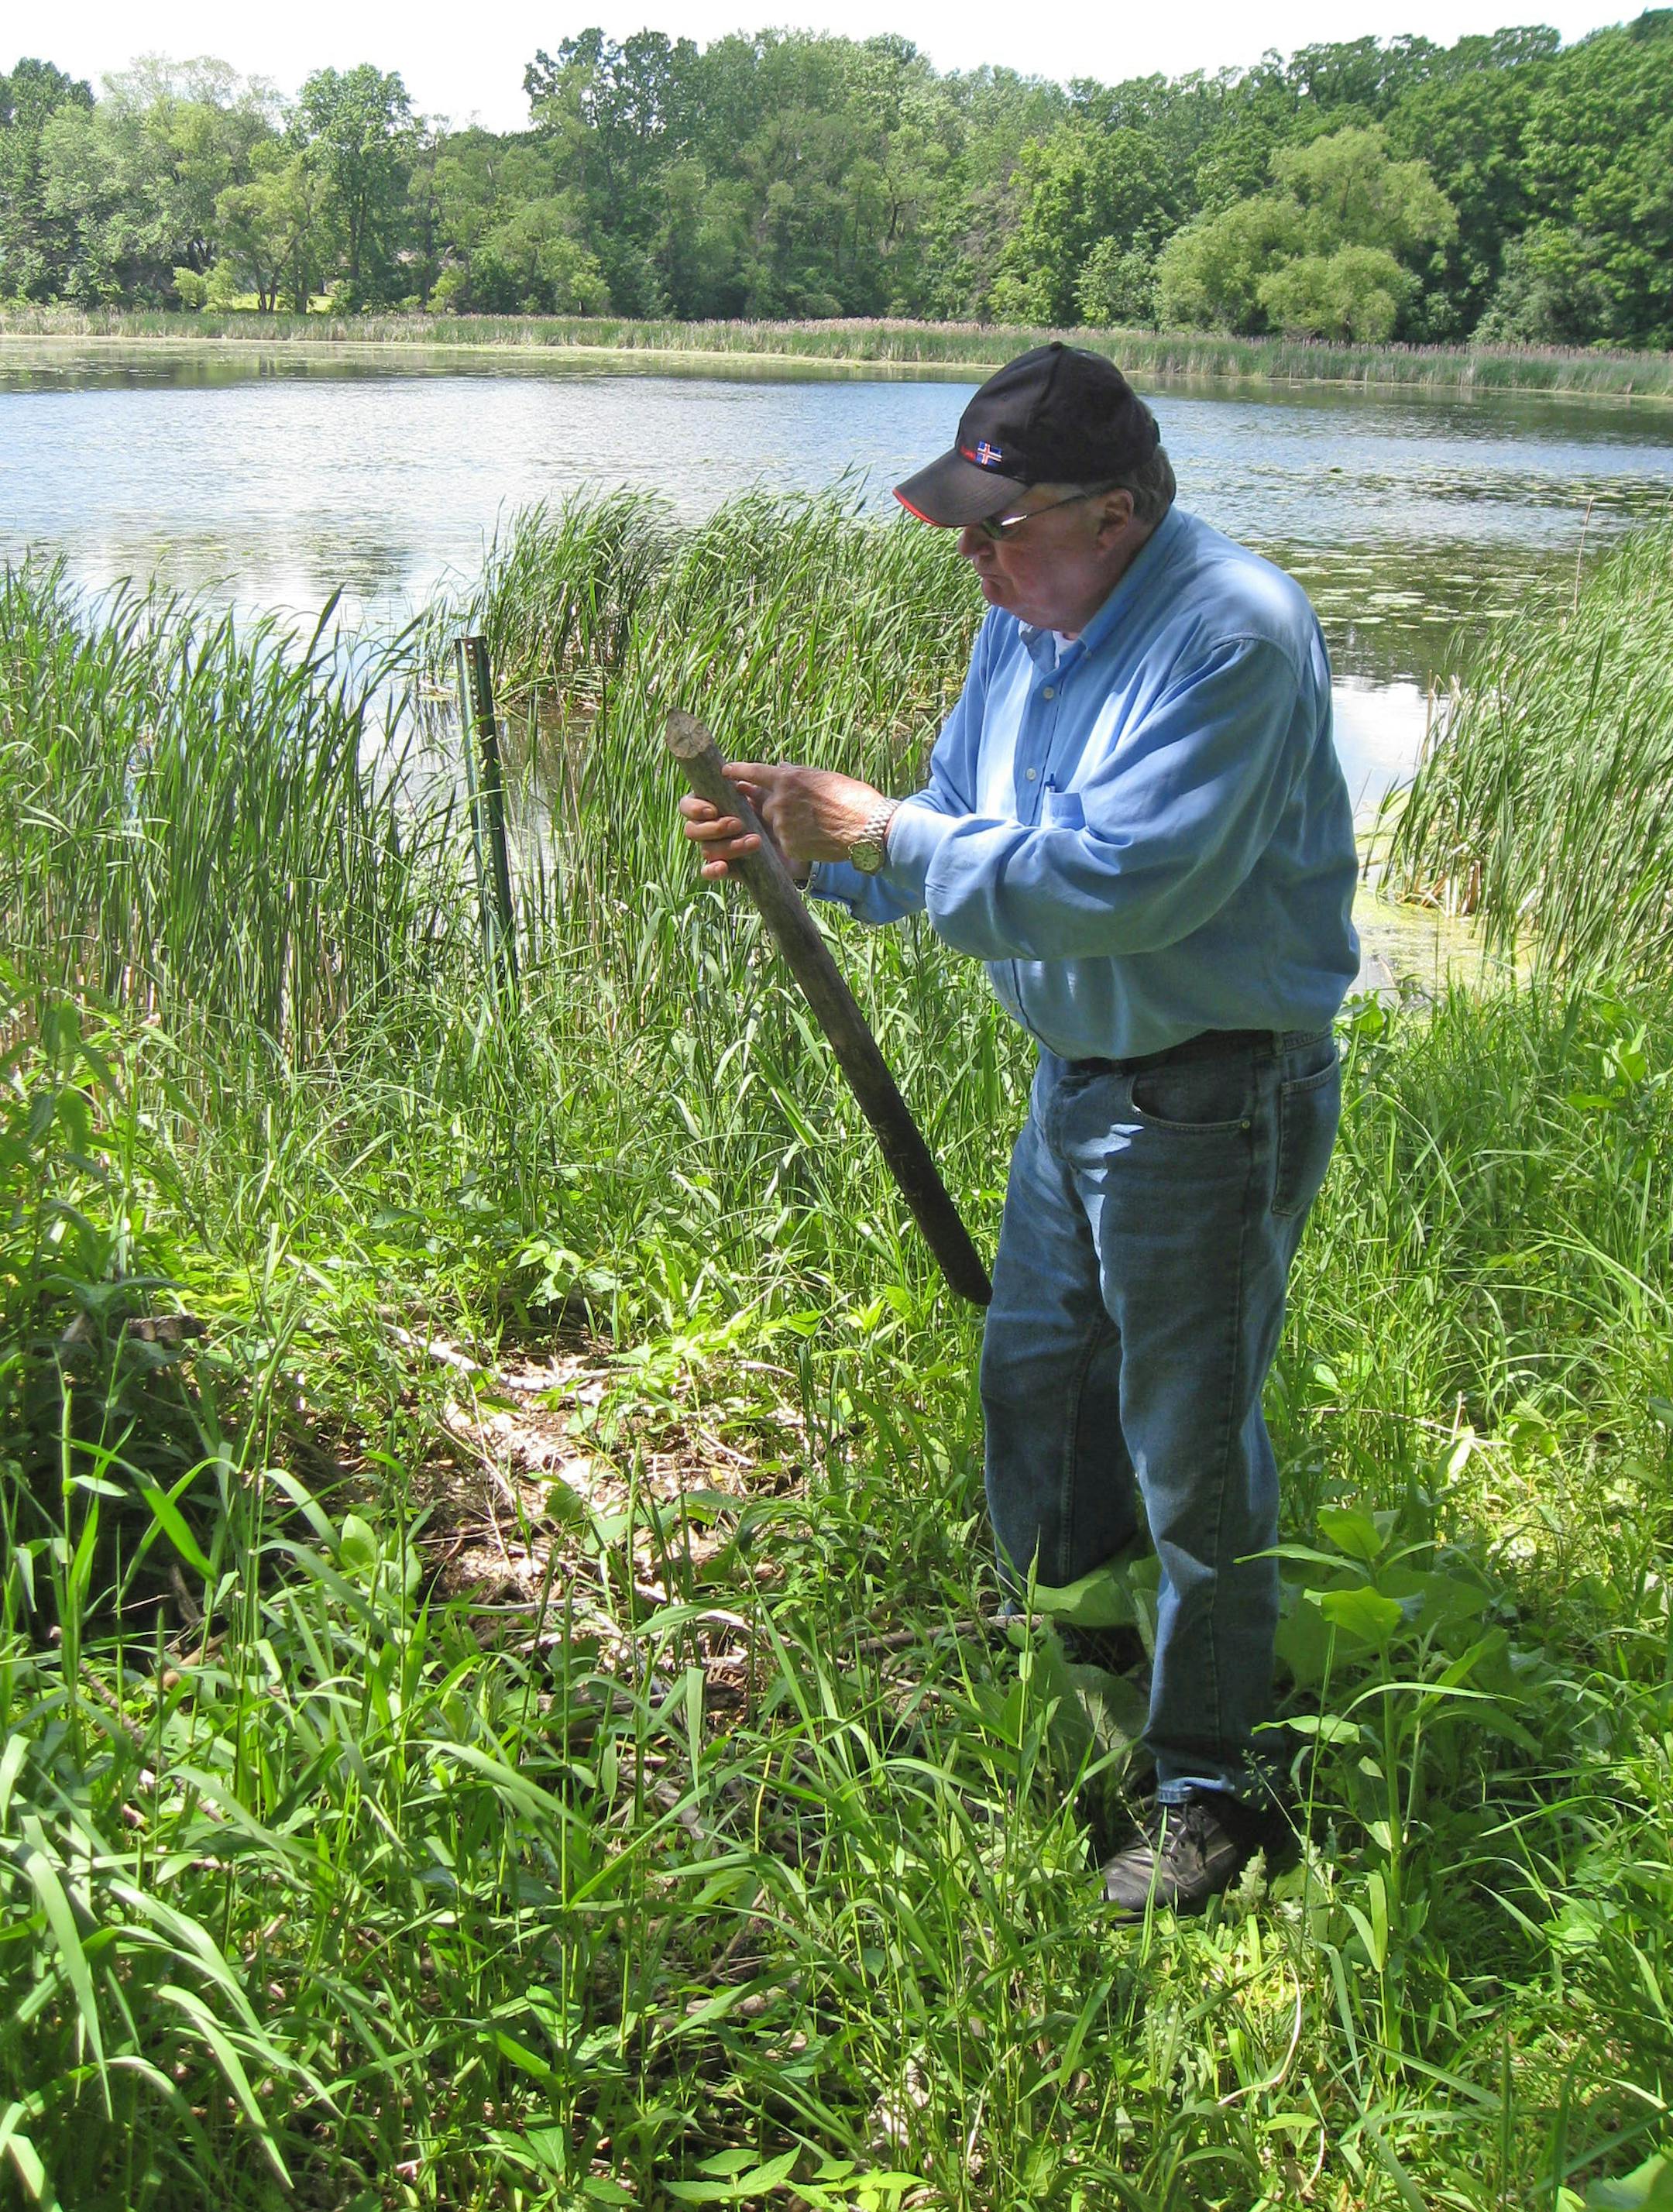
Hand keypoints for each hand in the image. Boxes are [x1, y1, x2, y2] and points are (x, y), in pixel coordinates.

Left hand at [678, 761, 887, 881]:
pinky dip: (797, 842)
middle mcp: (779, 801)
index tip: (725, 772)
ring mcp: (782, 826)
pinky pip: (785, 843)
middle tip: (795, 810)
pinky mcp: (788, 846)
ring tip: (813, 826)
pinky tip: (816, 840)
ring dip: (787, 826)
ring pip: (774, 825)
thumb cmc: (852, 798)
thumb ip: (798, 774)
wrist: (867, 828)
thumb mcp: (824, 777)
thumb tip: (781, 767)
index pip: (753, 772)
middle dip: (774, 807)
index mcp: (787, 778)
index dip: (737, 772)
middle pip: (763, 804)